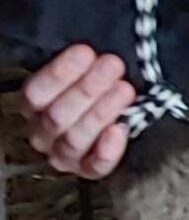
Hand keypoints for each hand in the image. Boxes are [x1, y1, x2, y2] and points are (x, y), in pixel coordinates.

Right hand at [21, 47, 135, 178]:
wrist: (107, 110)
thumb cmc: (92, 86)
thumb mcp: (80, 72)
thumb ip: (81, 64)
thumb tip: (91, 50)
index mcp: (34, 105)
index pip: (37, 91)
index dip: (61, 73)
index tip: (86, 52)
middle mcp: (42, 133)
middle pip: (57, 116)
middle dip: (87, 89)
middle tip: (113, 66)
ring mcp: (63, 154)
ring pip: (75, 139)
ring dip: (101, 113)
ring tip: (124, 90)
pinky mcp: (86, 169)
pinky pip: (94, 166)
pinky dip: (108, 150)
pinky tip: (120, 129)